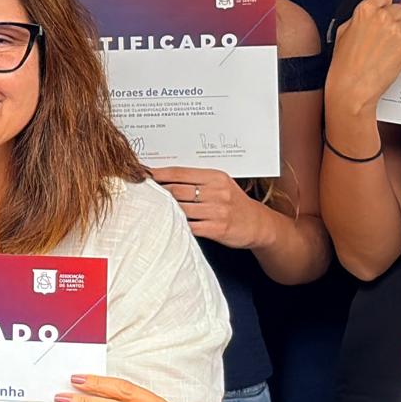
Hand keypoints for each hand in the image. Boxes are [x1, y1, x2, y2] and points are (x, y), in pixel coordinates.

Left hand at [152, 166, 275, 251]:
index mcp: (216, 177)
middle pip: (177, 190)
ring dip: (164, 209)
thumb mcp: (221, 184)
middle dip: (158, 192)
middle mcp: (217, 192)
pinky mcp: (217, 228)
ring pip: (181, 208)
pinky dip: (177, 225)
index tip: (144, 174)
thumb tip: (167, 177)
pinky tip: (167, 224)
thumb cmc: (234, 203)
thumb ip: (198, 180)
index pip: (180, 173)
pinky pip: (190, 226)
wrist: (257, 224)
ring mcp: (218, 211)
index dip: (159, 173)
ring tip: (151, 209)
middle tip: (143, 193)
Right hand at [323, 0, 400, 125]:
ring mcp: (396, 30)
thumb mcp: (343, 33)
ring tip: (386, 51)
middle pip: (399, 9)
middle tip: (383, 37)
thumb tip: (372, 12)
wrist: (352, 90)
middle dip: (393, 21)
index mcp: (364, 11)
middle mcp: (382, 17)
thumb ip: (360, 18)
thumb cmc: (344, 66)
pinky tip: (392, 57)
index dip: (385, 1)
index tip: (385, 7)